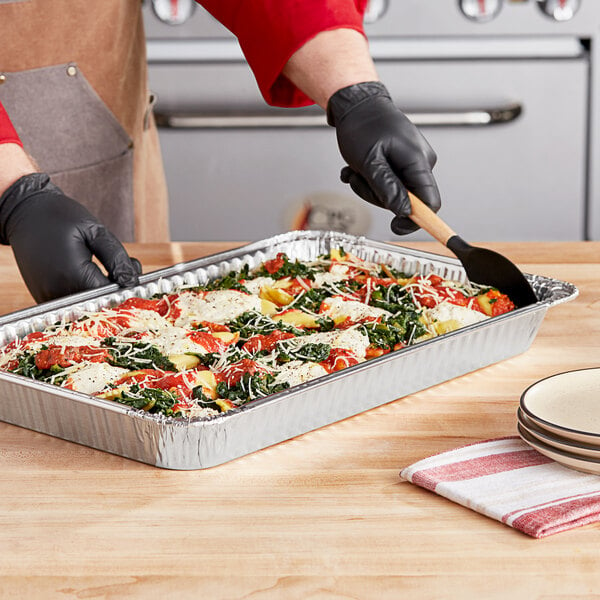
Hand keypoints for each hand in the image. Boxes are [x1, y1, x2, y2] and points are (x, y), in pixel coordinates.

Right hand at [0, 173, 140, 302]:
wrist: (25, 213)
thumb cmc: (61, 217)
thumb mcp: (96, 231)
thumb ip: (116, 257)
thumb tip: (131, 281)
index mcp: (72, 275)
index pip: (109, 294)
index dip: (125, 286)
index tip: (134, 273)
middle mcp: (57, 291)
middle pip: (99, 303)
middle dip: (117, 288)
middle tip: (127, 266)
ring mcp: (48, 296)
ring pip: (87, 304)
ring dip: (102, 290)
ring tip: (106, 266)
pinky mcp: (44, 297)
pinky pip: (74, 301)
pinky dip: (87, 290)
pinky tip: (90, 272)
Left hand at [327, 81, 440, 234]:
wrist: (357, 104)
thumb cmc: (362, 126)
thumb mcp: (369, 162)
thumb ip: (387, 188)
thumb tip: (403, 212)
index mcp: (418, 161)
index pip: (430, 201)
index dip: (415, 219)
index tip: (396, 226)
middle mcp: (421, 162)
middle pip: (407, 200)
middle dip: (378, 196)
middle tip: (357, 179)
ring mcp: (413, 161)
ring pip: (394, 192)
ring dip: (370, 187)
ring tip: (355, 170)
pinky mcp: (403, 162)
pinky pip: (390, 182)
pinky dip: (371, 179)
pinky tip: (356, 168)